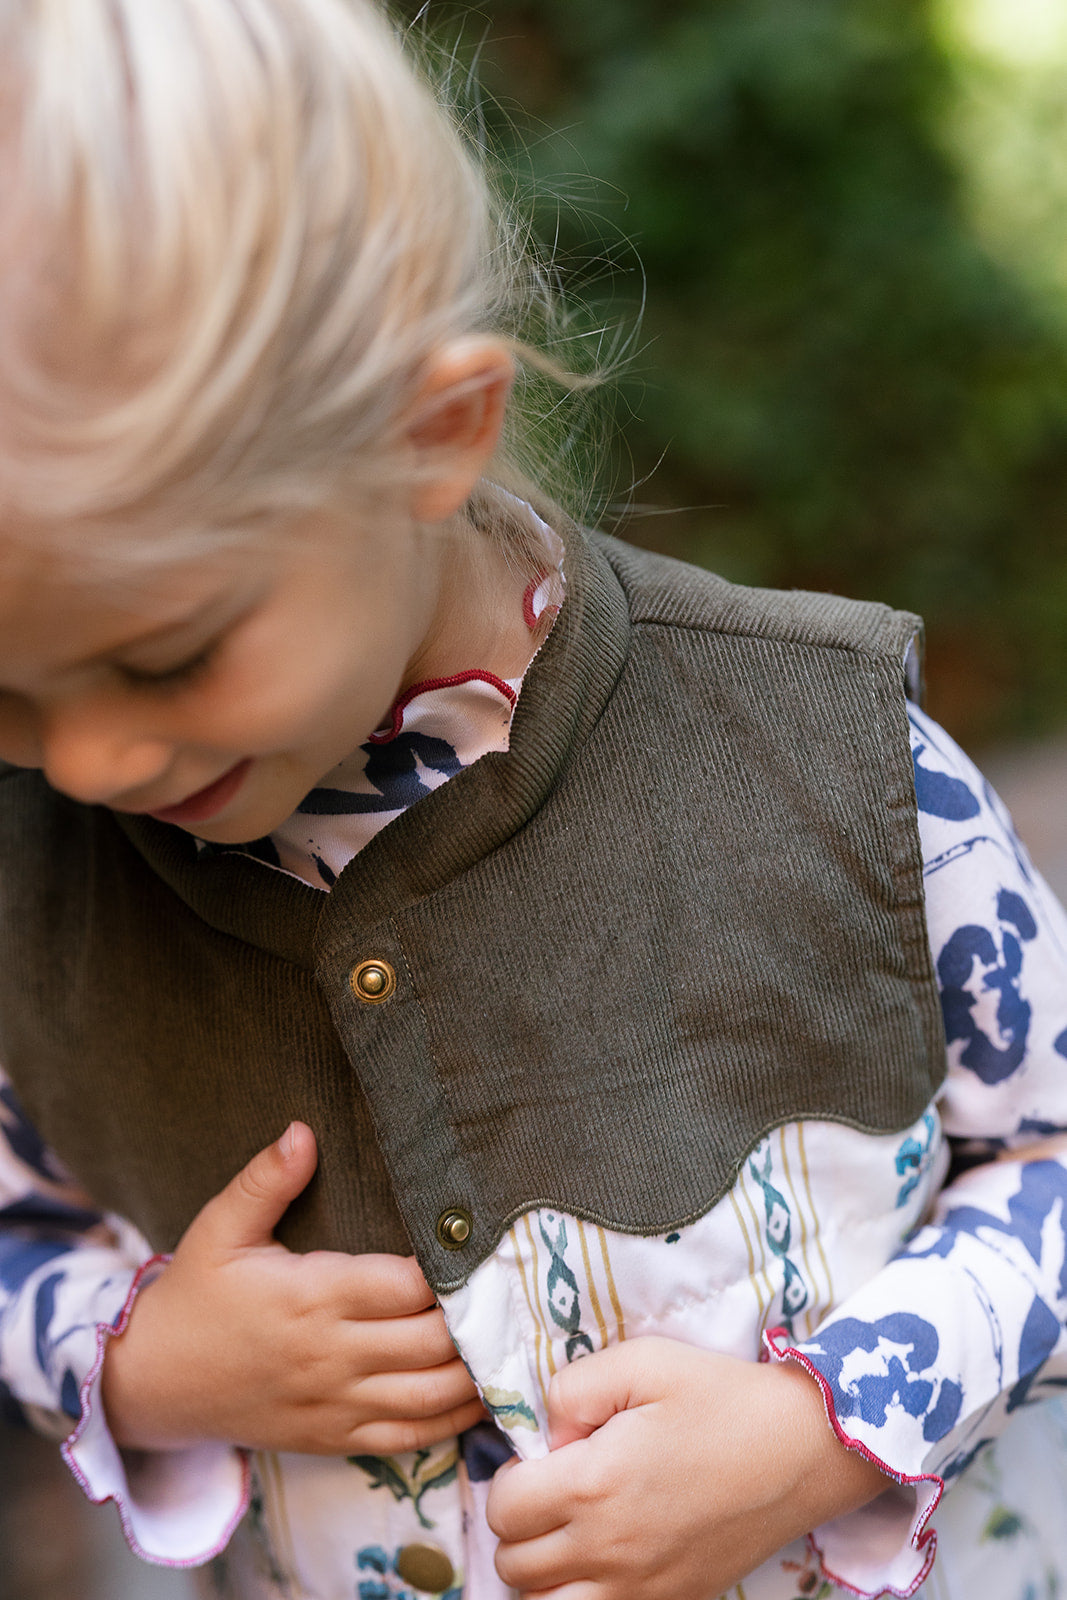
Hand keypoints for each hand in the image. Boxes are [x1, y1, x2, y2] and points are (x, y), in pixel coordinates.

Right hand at [101, 1122, 482, 1454]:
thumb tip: (303, 1131)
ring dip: (479, 1369)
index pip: (406, 1285)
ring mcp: (336, 1403)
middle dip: (479, 1316)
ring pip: (431, 1394)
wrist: (154, 1383)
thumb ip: (265, 1180)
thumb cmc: (194, 1298)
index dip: (451, 1269)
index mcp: (311, 1296)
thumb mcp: (219, 1229)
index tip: (484, 1245)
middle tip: (517, 1288)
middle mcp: (331, 1354)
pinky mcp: (335, 1438)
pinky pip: (409, 1437)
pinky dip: (454, 1419)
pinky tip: (484, 1394)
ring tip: (513, 1337)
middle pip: (432, 1339)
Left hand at [488, 1336, 887, 1599]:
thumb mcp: (642, 1361)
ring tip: (568, 1533)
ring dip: (542, 1573)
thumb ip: (572, 1390)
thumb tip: (544, 1435)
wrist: (801, 1449)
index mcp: (594, 1484)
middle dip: (520, 1524)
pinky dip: (582, 1599)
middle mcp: (609, 1549)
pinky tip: (602, 1562)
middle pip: (514, 1564)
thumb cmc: (721, 1398)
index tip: (542, 1457)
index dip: (509, 1477)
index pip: (504, 1508)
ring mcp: (641, 1590)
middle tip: (554, 1489)